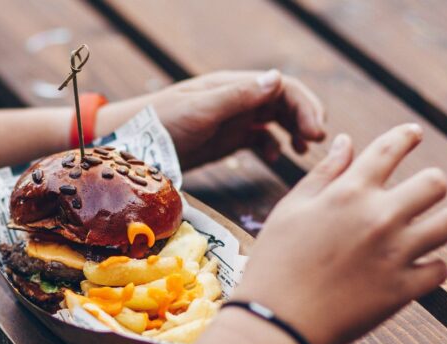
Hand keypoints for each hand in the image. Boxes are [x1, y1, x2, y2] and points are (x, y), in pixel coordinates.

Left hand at [102, 70, 326, 168]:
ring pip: (274, 120)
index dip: (304, 105)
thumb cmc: (159, 125)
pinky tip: (278, 160)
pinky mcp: (224, 140)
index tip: (317, 132)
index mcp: (232, 87)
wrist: (129, 146)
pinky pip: (258, 140)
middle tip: (317, 143)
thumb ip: (238, 97)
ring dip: (293, 131)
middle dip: (304, 118)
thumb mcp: (199, 112)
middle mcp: (235, 100)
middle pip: (283, 102)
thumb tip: (278, 80)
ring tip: (304, 150)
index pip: (281, 88)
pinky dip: (273, 147)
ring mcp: (231, 120)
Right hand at [235, 124, 446, 343]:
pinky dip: (430, 268)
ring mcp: (395, 254)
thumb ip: (323, 174)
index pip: (391, 148)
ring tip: (423, 232)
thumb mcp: (290, 210)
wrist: (274, 321)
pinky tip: (412, 269)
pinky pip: (440, 270)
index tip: (413, 134)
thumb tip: (346, 142)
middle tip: (415, 197)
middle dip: (428, 186)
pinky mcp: (402, 290)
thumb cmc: (274, 263)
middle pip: (435, 183)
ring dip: (439, 224)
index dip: (407, 136)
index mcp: (348, 193)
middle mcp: (379, 217)